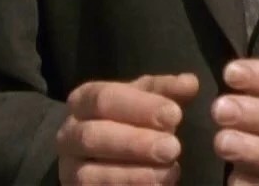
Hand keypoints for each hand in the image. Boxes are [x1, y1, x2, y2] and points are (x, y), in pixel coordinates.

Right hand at [55, 73, 198, 184]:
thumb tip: (190, 83)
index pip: (104, 99)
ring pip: (90, 174)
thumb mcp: (145, 99)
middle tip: (173, 148)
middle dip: (135, 143)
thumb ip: (166, 90)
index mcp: (83, 101)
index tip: (175, 115)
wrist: (101, 154)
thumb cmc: (129, 118)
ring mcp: (69, 169)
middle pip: (93, 136)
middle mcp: (68, 134)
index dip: (139, 107)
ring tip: (170, 172)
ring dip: (133, 174)